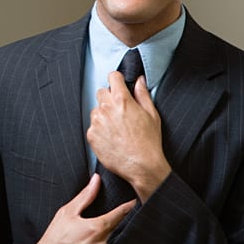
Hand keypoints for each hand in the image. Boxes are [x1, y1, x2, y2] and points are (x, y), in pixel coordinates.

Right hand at [21, 174, 133, 243]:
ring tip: (139, 234)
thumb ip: (85, 196)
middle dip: (138, 222)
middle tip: (143, 217)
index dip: (134, 205)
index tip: (140, 201)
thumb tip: (96, 180)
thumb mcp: (67, 213)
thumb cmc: (55, 240)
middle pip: (131, 230)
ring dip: (136, 240)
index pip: (123, 213)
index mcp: (96, 228)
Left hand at [88, 73, 170, 201]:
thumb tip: (139, 80)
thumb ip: (143, 94)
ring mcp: (97, 122)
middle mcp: (106, 108)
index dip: (117, 80)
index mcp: (122, 100)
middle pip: (101, 92)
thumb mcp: (152, 114)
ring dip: (103, 114)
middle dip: (109, 97)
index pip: (113, 77)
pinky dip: (100, 129)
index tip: (119, 85)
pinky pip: (92, 126)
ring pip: (96, 109)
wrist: (141, 165)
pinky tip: (112, 137)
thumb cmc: (149, 141)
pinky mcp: (91, 135)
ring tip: (117, 127)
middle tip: (120, 110)